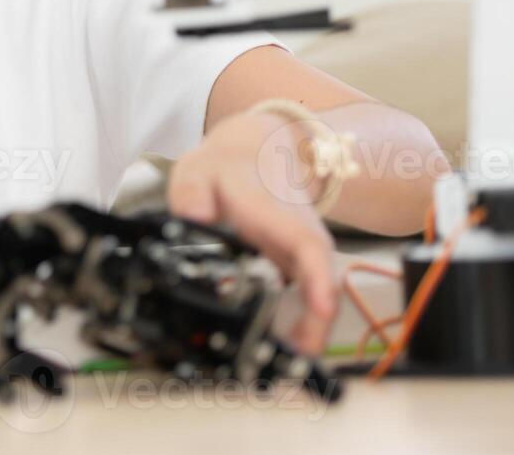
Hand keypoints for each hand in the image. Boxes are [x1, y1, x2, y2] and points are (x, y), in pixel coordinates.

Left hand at [166, 112, 338, 355]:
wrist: (254, 152)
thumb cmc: (224, 167)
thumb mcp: (197, 171)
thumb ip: (191, 194)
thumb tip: (192, 217)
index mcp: (276, 212)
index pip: (305, 244)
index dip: (317, 277)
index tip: (320, 307)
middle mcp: (299, 234)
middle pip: (321, 280)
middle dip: (317, 321)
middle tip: (296, 357)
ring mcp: (302, 250)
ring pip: (319, 292)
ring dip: (311, 328)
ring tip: (287, 360)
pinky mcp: (298, 263)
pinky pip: (308, 295)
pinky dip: (302, 322)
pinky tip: (284, 346)